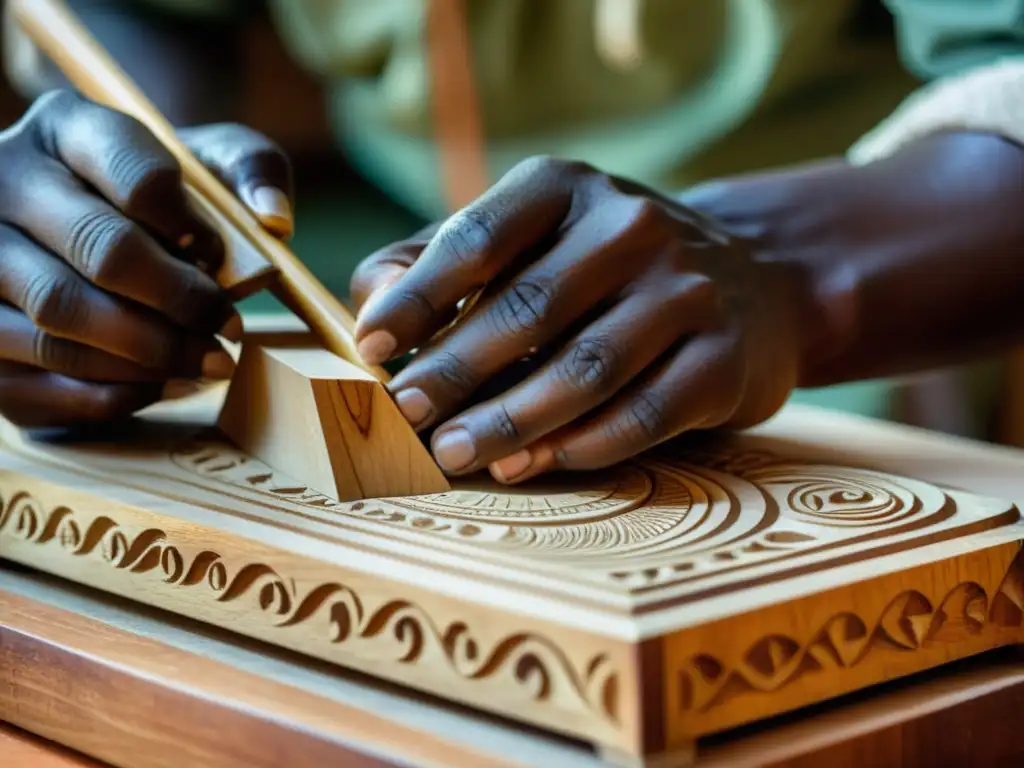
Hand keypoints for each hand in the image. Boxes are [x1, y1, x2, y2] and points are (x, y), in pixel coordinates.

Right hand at [0, 90, 291, 427]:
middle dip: (182, 303)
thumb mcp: (207, 162)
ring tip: (206, 362)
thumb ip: (252, 168)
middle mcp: (2, 181)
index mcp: (68, 128)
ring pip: (61, 318)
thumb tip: (274, 216)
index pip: (140, 176)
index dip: (195, 228)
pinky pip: (36, 376)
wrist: (83, 229)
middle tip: (229, 329)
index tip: (219, 258)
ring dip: (150, 353)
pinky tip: (157, 383)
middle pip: (102, 252)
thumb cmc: (158, 199)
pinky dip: (109, 390)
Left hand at [352, 157, 809, 483]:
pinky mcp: (723, 357)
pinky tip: (531, 463)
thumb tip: (372, 308)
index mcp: (566, 187)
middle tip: (406, 417)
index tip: (371, 350)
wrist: (752, 280)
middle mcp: (632, 225)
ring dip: (509, 420)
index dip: (418, 297)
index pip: (479, 238)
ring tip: (454, 452)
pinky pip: (642, 413)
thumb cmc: (603, 267)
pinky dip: (580, 444)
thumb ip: (439, 260)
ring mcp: (687, 289)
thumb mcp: (529, 237)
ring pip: (584, 369)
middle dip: (456, 370)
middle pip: (527, 309)